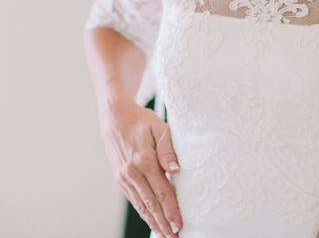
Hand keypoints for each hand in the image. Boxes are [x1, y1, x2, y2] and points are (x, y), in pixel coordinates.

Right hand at [99, 101, 181, 237]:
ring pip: (141, 205)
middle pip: (151, 204)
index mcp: (144, 161)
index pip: (162, 191)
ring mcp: (124, 177)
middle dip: (163, 223)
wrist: (115, 117)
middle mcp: (132, 173)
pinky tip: (151, 220)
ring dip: (153, 222)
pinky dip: (143, 212)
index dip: (171, 210)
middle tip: (174, 236)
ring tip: (165, 234)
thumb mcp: (160, 129)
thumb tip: (177, 171)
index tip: (179, 224)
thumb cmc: (142, 121)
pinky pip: (133, 199)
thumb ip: (169, 151)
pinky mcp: (120, 178)